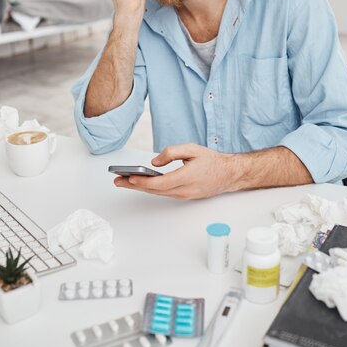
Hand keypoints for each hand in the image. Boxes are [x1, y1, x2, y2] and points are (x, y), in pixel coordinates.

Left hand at [113, 143, 236, 199]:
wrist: (228, 174)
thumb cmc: (211, 161)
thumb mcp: (192, 149)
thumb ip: (172, 152)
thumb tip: (154, 161)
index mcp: (186, 177)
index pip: (160, 183)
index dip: (143, 181)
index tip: (130, 177)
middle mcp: (184, 190)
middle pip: (154, 191)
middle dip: (134, 186)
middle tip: (118, 181)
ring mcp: (184, 196)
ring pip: (158, 193)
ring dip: (140, 188)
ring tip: (124, 181)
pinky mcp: (184, 196)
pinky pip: (164, 193)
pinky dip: (151, 189)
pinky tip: (141, 183)